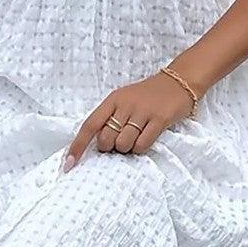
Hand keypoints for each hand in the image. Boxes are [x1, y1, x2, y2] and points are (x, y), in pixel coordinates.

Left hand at [63, 70, 197, 171]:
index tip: (69, 163)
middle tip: (119, 142)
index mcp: (113, 100)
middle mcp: (125, 105)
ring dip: (126, 148)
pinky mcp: (159, 119)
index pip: (90, 125)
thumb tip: (99, 143)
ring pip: (123, 144)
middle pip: (106, 139)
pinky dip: (140, 148)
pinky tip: (145, 139)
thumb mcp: (124, 99)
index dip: (77, 146)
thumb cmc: (147, 95)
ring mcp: (142, 112)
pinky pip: (142, 144)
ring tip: (134, 138)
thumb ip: (111, 117)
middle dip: (110, 148)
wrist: (178, 82)